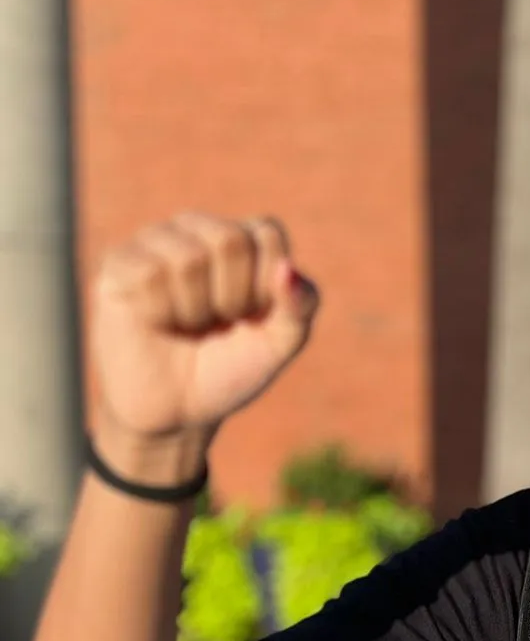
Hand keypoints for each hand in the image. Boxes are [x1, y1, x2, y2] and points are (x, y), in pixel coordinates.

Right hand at [91, 214, 318, 473]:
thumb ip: (301, 306)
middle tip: (216, 321)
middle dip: (231, 297)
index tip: (252, 316)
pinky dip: (159, 313)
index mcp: (243, 238)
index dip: (266, 287)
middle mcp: (198, 229)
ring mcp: (155, 241)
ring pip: (187, 258)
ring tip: (185, 323)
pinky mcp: (118, 262)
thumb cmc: (230, 369)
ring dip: (193, 309)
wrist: (177, 410)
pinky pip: (147, 274)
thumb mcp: (279, 344)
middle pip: (229, 239)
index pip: (268, 234)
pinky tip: (154, 322)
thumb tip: (287, 268)